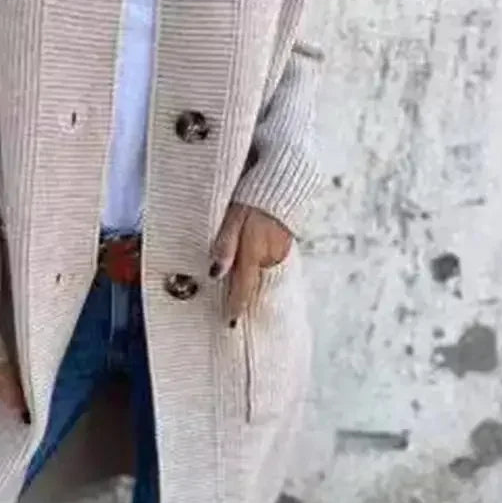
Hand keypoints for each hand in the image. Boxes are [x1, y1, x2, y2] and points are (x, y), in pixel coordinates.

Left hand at [210, 203, 291, 325]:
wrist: (285, 178)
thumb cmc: (252, 195)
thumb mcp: (233, 216)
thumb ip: (225, 244)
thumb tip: (215, 274)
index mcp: (255, 251)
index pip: (243, 287)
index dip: (236, 306)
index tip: (230, 324)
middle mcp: (270, 255)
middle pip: (253, 282)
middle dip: (243, 296)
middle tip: (232, 314)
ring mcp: (280, 249)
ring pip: (261, 271)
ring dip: (250, 281)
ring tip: (240, 294)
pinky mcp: (285, 242)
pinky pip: (268, 261)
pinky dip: (259, 267)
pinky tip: (252, 268)